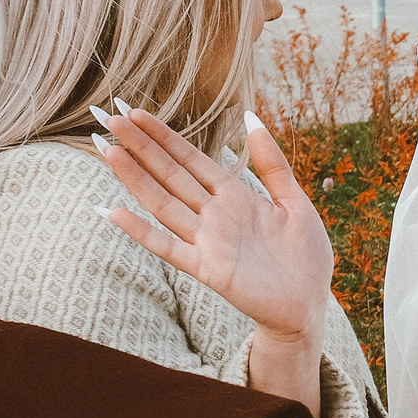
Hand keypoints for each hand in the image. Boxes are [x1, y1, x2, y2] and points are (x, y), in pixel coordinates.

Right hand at [94, 102, 333, 416]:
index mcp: (235, 196)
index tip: (135, 111)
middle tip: (108, 117)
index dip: (163, 135)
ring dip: (134, 178)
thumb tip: (251, 117)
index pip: (191, 158)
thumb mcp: (295, 202)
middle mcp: (215, 215)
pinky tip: (114, 212)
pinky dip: (142, 231)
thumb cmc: (305, 257)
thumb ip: (273, 163)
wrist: (309, 305)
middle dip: (141, 147)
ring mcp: (208, 241)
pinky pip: (169, 248)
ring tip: (107, 150)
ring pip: (163, 203)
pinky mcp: (208, 269)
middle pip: (171, 174)